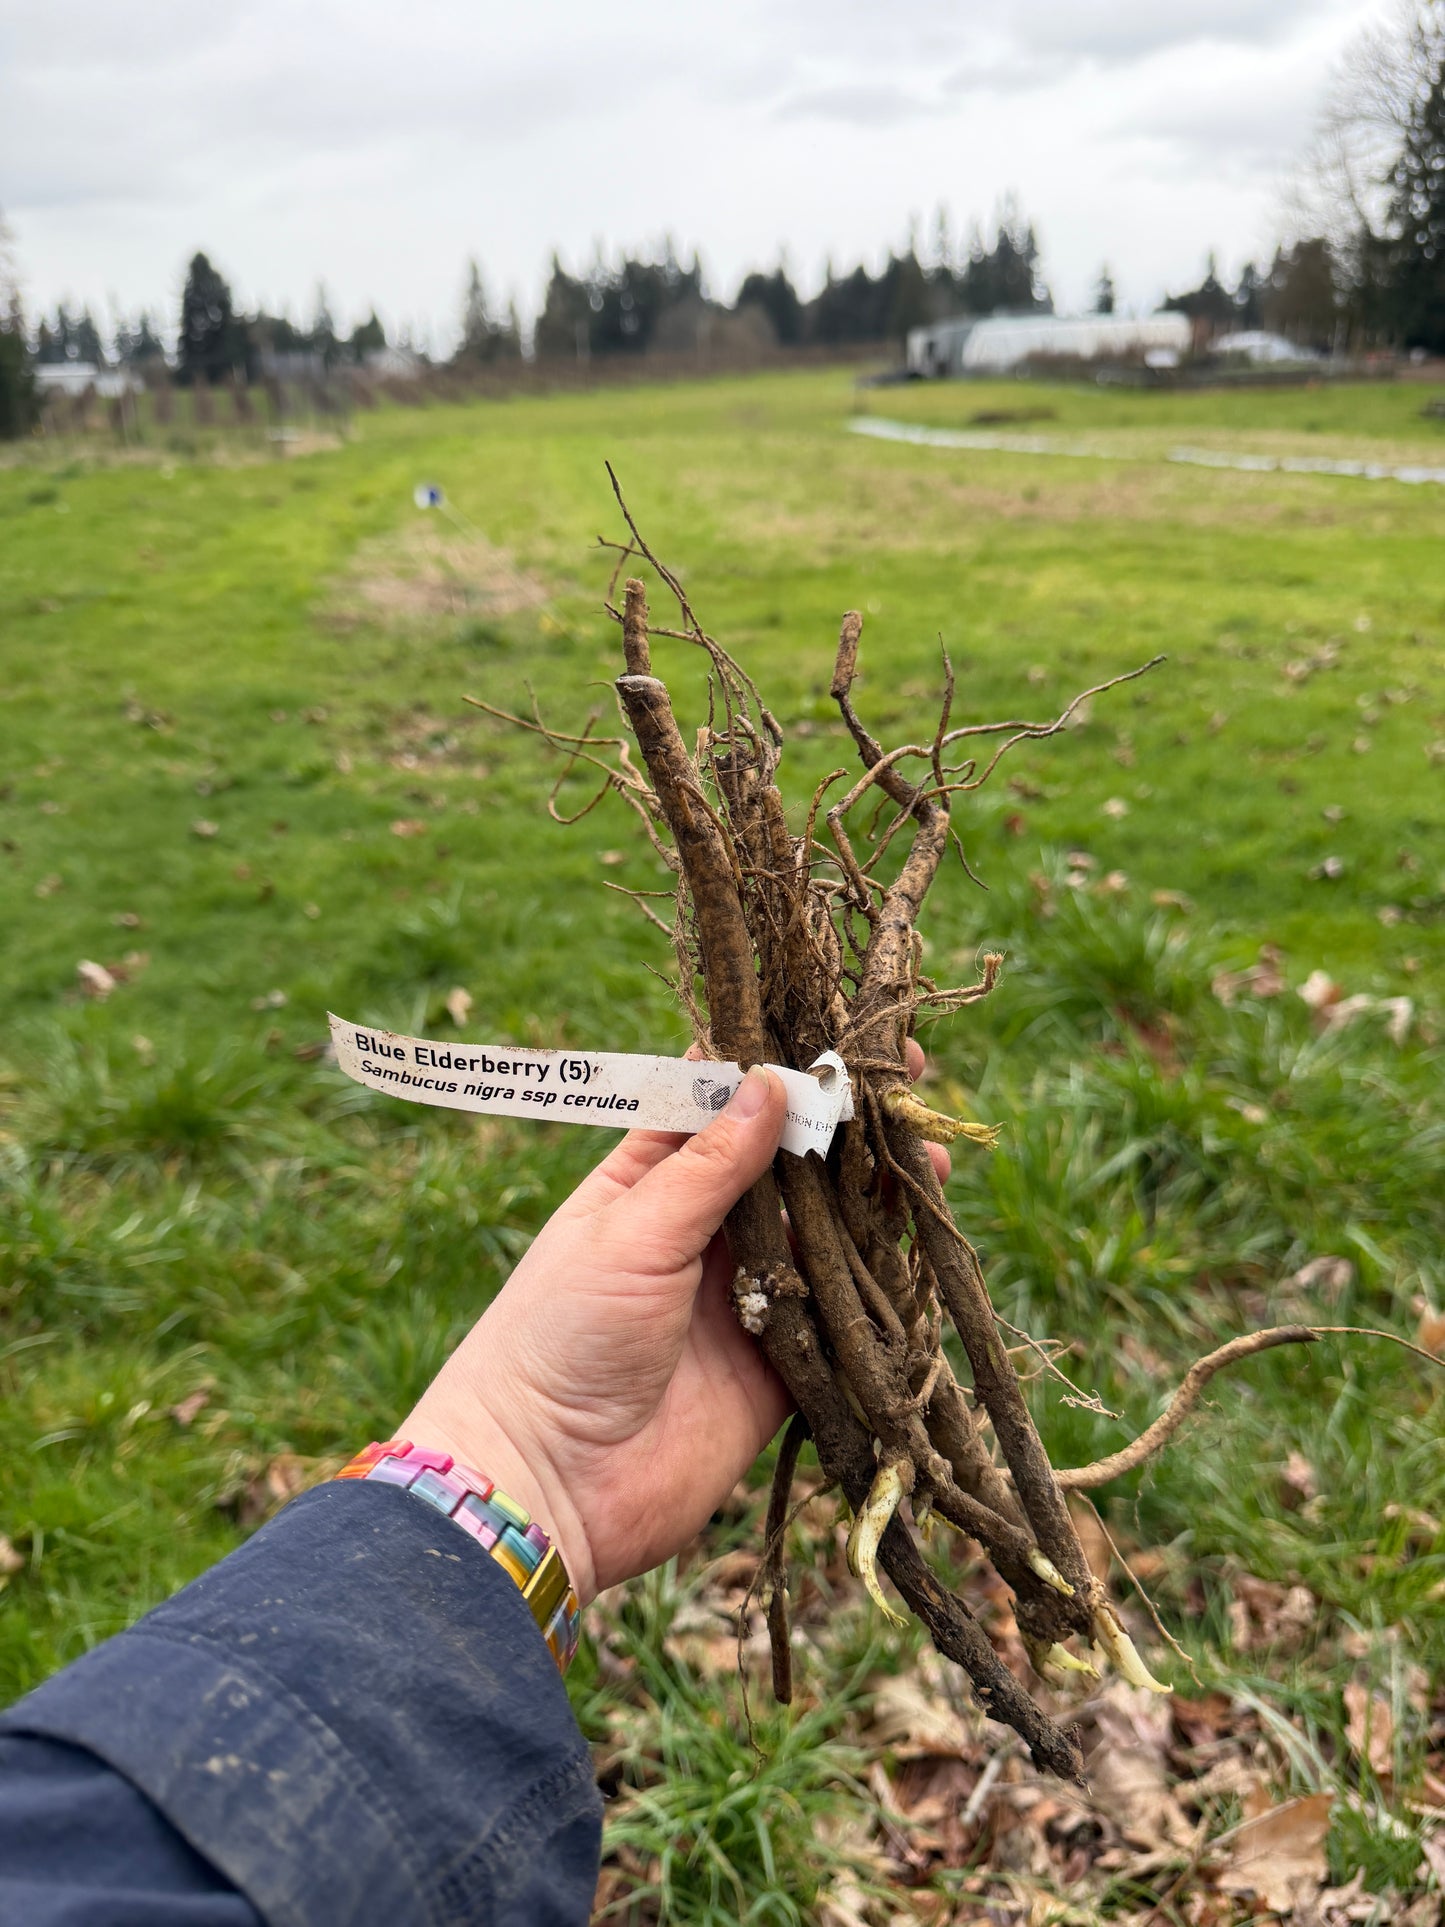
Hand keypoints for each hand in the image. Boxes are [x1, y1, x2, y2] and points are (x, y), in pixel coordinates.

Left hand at [404, 1042, 948, 1603]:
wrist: (548, 1487)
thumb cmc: (559, 1338)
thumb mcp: (631, 1234)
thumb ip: (708, 1167)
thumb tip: (771, 1082)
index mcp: (647, 1185)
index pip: (721, 1106)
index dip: (776, 1068)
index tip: (834, 1031)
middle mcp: (701, 1235)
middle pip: (787, 1167)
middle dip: (843, 1129)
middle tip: (903, 1085)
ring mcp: (743, 1300)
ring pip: (825, 1238)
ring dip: (873, 1202)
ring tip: (926, 1160)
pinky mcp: (778, 1369)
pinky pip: (840, 1320)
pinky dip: (879, 1289)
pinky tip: (918, 1248)